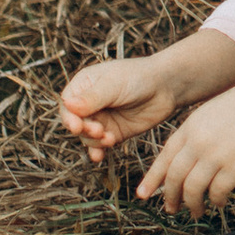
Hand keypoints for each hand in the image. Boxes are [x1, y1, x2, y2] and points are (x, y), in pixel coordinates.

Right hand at [59, 55, 182, 164]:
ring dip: (94, 141)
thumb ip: (92, 97)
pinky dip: (98, 151)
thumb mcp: (113, 85)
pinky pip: (100, 145)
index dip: (69, 117)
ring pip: (86, 136)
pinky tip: (99, 156)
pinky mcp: (113, 132)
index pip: (67, 105)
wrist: (167, 87)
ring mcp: (101, 119)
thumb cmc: (139, 77)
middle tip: (98, 131)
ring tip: (110, 138)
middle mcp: (89, 104)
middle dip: (84, 130)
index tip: (76, 126)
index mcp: (84, 85)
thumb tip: (68, 104)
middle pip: (75, 123)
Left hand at [137, 46, 234, 217]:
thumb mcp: (213, 113)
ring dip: (192, 205)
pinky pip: (218, 191)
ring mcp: (216, 155)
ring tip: (196, 211)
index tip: (144, 194)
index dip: (153, 178)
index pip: (165, 158)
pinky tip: (218, 202)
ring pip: (193, 189)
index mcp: (190, 127)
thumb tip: (189, 160)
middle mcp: (198, 142)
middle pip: (175, 177)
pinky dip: (216, 200)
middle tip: (170, 209)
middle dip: (170, 197)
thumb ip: (198, 133)